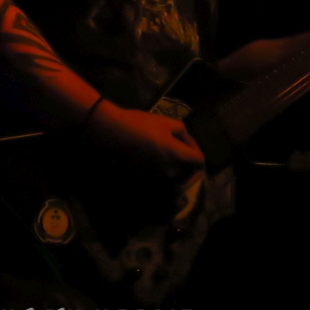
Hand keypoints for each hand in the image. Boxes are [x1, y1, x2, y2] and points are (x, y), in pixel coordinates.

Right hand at [82, 100, 204, 178]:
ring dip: (174, 176)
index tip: (188, 147)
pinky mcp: (144, 186)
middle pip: (188, 176)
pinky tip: (152, 169)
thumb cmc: (138, 124)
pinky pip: (159, 188)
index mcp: (177, 155)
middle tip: (176, 154)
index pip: (199, 162)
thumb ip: (183, 133)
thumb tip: (188, 144)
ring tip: (165, 164)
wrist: (110, 133)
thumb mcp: (165, 122)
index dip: (196, 153)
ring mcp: (156, 182)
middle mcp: (169, 173)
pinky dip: (160, 182)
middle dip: (186, 166)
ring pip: (174, 185)